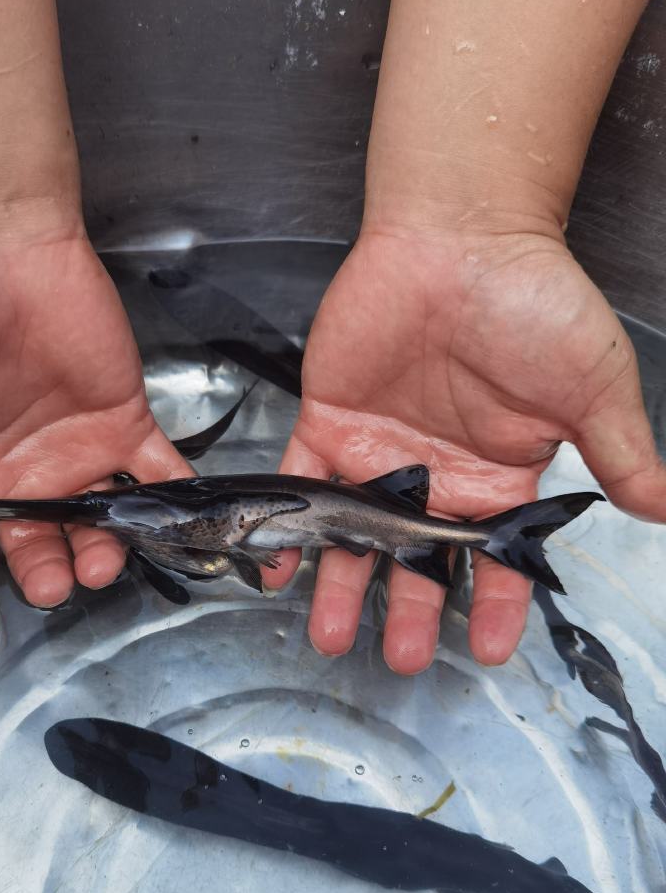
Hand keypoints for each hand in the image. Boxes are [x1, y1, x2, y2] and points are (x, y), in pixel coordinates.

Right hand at [0, 215, 188, 664]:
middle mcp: (9, 470)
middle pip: (32, 546)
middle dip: (46, 576)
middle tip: (56, 582)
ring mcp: (68, 446)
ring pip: (95, 521)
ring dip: (105, 551)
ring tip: (105, 560)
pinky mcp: (119, 417)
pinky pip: (156, 472)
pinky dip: (175, 503)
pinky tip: (182, 528)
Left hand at [264, 228, 665, 673]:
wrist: (461, 233)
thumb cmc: (533, 301)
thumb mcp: (593, 386)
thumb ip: (619, 455)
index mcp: (498, 474)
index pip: (495, 557)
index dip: (493, 605)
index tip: (487, 650)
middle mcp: (435, 474)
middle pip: (419, 560)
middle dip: (411, 611)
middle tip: (403, 659)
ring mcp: (378, 452)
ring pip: (356, 534)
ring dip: (343, 586)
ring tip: (332, 637)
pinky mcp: (329, 422)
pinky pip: (299, 481)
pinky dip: (284, 522)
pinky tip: (274, 565)